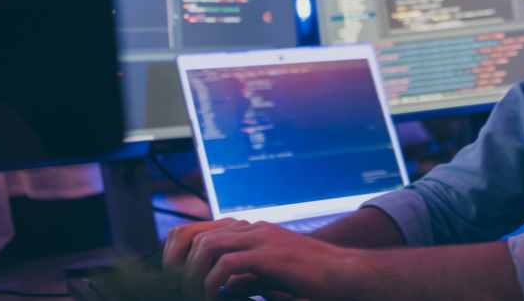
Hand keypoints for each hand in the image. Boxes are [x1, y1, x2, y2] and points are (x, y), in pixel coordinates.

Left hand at [163, 218, 364, 300]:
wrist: (346, 275)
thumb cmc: (312, 281)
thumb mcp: (269, 278)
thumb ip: (245, 279)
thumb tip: (223, 289)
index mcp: (250, 232)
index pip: (198, 231)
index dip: (179, 254)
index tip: (176, 281)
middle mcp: (252, 230)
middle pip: (195, 235)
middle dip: (179, 266)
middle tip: (180, 292)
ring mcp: (261, 239)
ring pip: (206, 246)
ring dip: (193, 275)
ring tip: (195, 296)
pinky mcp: (270, 255)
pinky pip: (227, 263)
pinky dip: (213, 283)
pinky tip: (214, 298)